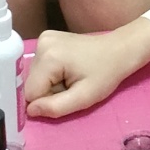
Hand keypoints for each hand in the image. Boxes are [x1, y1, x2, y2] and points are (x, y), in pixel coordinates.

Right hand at [25, 26, 140, 119]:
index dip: (47, 101)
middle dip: (49, 91)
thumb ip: (55, 107)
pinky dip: (51, 73)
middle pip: (32, 83)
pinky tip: (68, 69)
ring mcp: (43, 38)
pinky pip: (40, 66)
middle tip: (72, 86)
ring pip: (35, 76)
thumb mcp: (84, 98)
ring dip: (50, 83)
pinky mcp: (46, 38)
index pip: (31, 93)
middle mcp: (41, 43)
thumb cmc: (105, 74)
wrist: (119, 50)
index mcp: (48, 57)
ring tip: (72, 77)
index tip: (67, 96)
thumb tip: (30, 111)